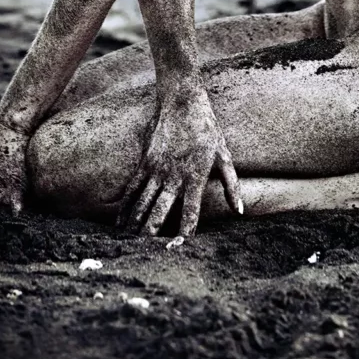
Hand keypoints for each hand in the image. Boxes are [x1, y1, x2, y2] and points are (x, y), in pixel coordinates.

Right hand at [117, 83, 241, 235]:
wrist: (182, 102)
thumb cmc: (207, 129)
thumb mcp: (224, 155)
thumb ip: (231, 185)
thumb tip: (239, 212)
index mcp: (195, 177)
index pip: (190, 212)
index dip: (184, 233)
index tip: (178, 250)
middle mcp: (174, 176)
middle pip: (160, 212)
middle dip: (152, 235)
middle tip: (145, 256)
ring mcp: (156, 169)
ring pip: (143, 203)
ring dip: (136, 225)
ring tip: (129, 247)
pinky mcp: (145, 162)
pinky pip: (132, 189)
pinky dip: (125, 207)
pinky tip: (119, 224)